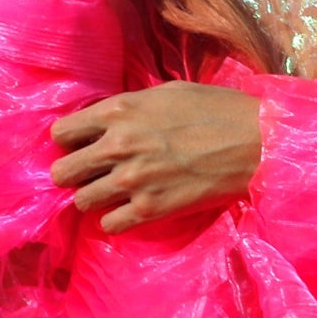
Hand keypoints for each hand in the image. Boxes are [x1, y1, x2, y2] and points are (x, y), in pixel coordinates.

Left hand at [51, 81, 261, 230]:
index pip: (61, 133)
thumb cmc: (215, 108)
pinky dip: (116, 219)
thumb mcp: (166, 92)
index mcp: (118, 111)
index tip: (81, 146)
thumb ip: (130, 109)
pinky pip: (108, 225)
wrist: (255, 141)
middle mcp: (116, 146)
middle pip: (63, 172)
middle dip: (74, 173)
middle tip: (93, 174)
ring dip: (96, 198)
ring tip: (115, 193)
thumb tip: (106, 123)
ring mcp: (131, 181)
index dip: (69, 141)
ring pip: (82, 201)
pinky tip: (131, 209)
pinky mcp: (149, 210)